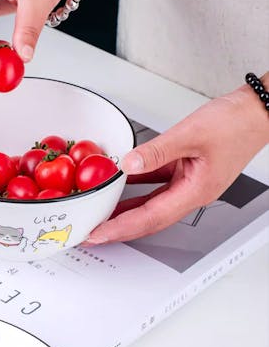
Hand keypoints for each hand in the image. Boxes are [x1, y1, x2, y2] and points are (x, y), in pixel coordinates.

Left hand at [84, 82, 268, 244]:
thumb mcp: (190, 134)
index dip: (122, 227)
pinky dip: (138, 186)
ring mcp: (190, 183)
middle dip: (120, 227)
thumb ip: (156, 151)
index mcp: (196, 191)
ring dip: (127, 210)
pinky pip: (156, 184)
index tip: (99, 233)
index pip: (150, 217)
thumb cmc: (234, 124)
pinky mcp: (187, 170)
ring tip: (103, 215)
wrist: (254, 112)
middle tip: (94, 232)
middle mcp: (192, 192)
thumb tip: (128, 163)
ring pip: (152, 203)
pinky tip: (122, 183)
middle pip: (150, 218)